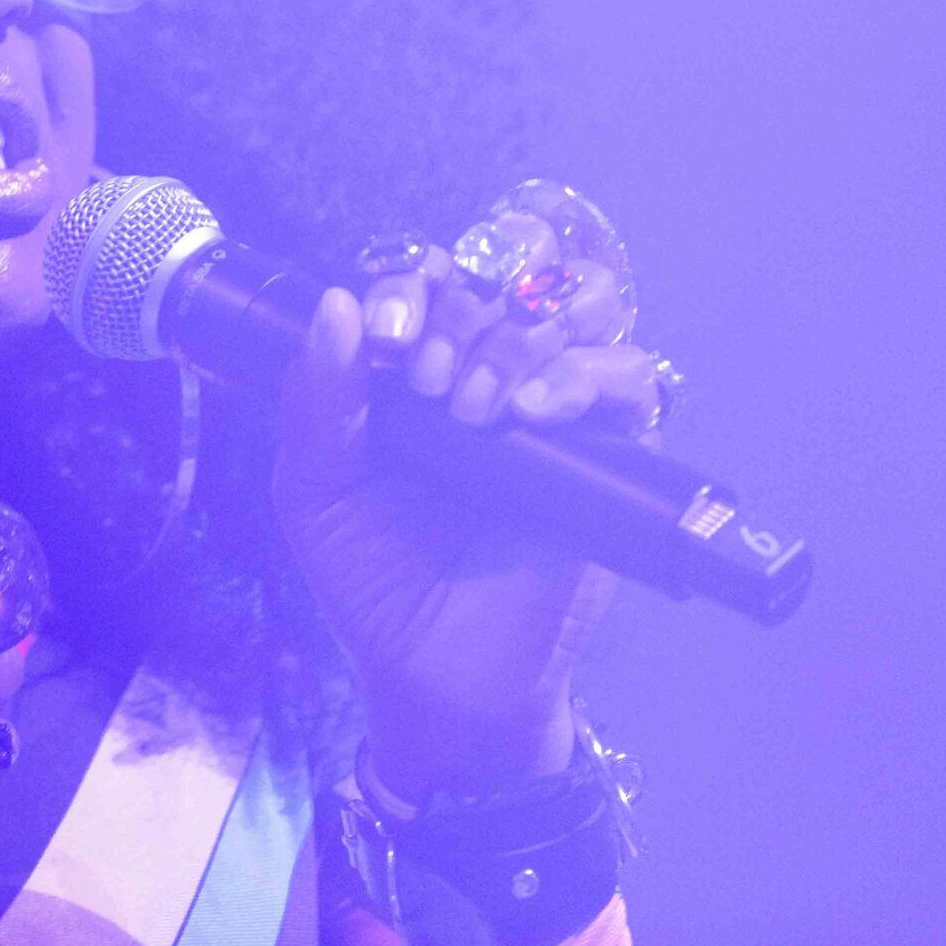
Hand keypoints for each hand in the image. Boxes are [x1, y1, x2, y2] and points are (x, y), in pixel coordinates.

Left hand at [271, 212, 667, 800]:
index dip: (409, 284)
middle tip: (428, 379)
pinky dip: (584, 376)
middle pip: (504, 276)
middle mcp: (492, 370)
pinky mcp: (613, 454)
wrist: (432, 669)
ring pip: (574, 308)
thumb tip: (334, 303)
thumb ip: (316, 400)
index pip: (431, 278)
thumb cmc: (373, 575)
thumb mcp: (315, 487)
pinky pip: (631, 378)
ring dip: (517, 338)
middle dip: (459, 312)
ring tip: (474, 408)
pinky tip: (530, 415)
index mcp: (420, 366)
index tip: (384, 338)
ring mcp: (558, 408)